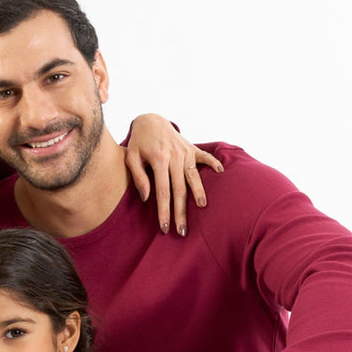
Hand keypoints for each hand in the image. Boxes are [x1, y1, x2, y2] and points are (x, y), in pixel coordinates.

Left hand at [125, 114, 222, 236]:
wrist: (150, 120)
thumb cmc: (139, 142)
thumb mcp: (131, 157)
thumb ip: (139, 177)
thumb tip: (147, 198)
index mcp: (158, 160)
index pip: (163, 191)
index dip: (164, 211)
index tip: (165, 227)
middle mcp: (174, 157)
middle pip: (179, 189)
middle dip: (181, 211)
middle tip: (182, 230)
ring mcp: (185, 152)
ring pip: (194, 176)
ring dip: (199, 192)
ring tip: (202, 207)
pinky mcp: (193, 148)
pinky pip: (206, 157)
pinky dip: (214, 163)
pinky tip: (221, 173)